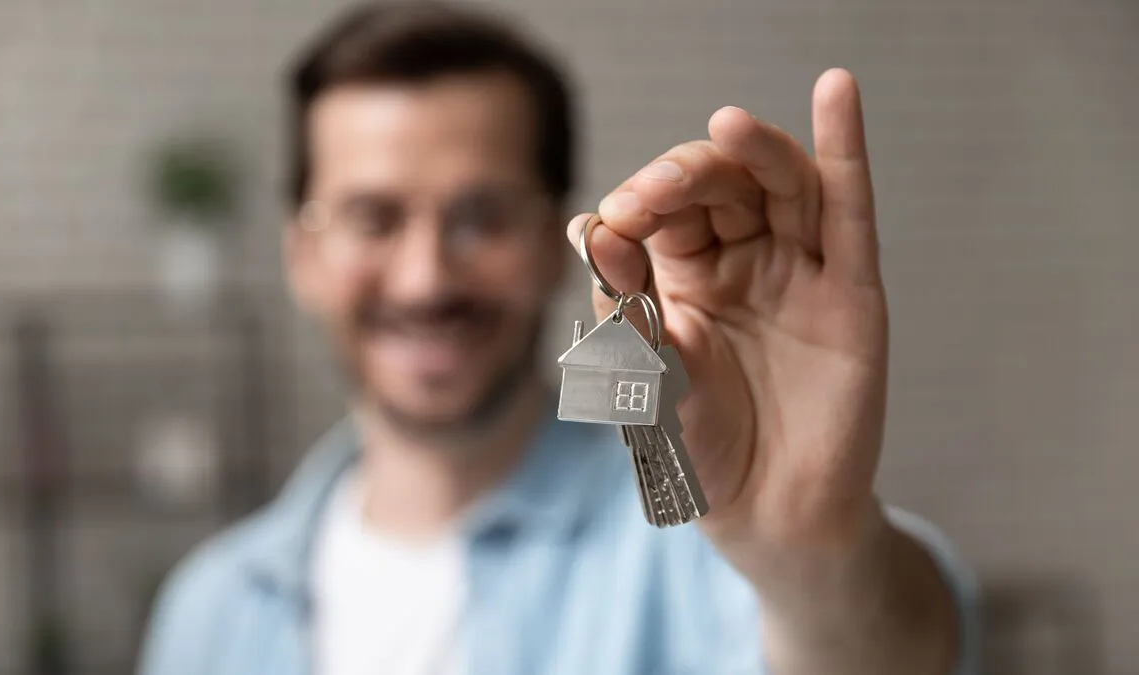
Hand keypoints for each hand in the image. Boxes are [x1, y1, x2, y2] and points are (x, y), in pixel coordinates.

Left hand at [568, 69, 887, 573]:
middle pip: (723, 185)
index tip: (614, 223)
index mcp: (686, 274)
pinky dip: (845, 150)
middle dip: (685, 176)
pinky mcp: (851, 296)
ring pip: (783, 186)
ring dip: (754, 150)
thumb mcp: (646, 376)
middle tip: (651, 194)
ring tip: (725, 126)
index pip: (665, 209)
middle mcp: (746, 261)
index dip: (641, 202)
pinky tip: (836, 92)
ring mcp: (802, 273)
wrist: (764, 518)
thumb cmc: (698, 449)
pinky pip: (850, 213)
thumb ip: (624, 306)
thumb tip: (585, 226)